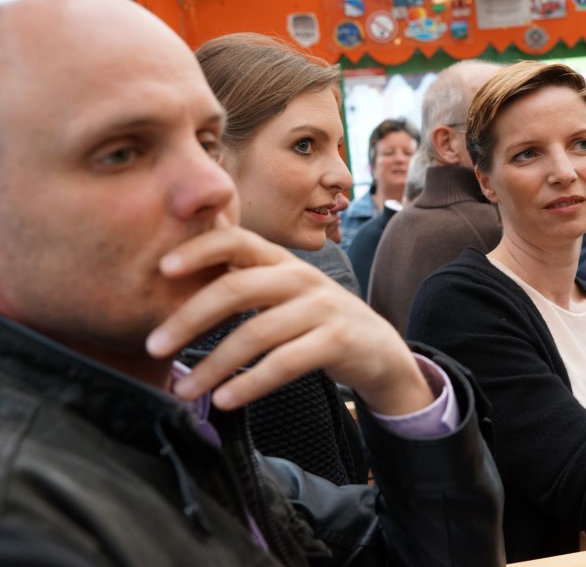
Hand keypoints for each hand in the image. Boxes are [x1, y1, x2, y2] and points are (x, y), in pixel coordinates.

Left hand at [145, 226, 431, 415]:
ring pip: (256, 333)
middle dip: (188, 318)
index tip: (162, 269)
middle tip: (153, 346)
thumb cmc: (316, 322)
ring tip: (184, 391)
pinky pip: (285, 363)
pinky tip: (225, 399)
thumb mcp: (281, 294)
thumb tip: (171, 283)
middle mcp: (301, 277)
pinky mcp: (337, 340)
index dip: (199, 249)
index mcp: (280, 261)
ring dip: (213, 365)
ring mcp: (322, 307)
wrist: (378, 350)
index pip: (237, 239)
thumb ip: (240, 283)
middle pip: (236, 288)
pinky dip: (250, 383)